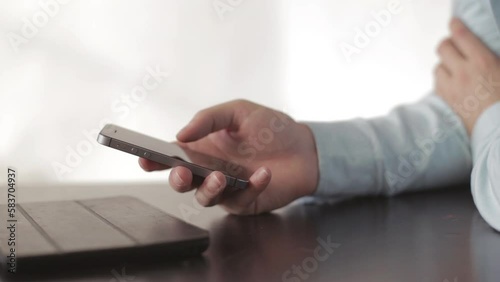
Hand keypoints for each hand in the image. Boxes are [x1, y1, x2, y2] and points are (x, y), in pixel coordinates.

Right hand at [139, 100, 318, 214]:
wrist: (305, 146)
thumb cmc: (270, 127)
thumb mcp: (238, 111)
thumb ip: (208, 119)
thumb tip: (180, 135)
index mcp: (203, 149)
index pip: (172, 157)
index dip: (154, 159)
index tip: (143, 157)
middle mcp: (210, 170)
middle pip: (183, 183)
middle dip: (177, 180)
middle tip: (182, 174)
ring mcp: (228, 188)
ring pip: (206, 198)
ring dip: (210, 189)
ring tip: (220, 176)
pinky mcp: (247, 201)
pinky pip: (242, 199)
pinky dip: (251, 187)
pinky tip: (263, 173)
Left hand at [435, 18, 499, 134]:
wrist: (497, 126)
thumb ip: (488, 58)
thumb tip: (477, 52)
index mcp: (482, 62)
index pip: (461, 36)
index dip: (456, 26)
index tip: (454, 23)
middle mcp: (463, 72)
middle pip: (443, 47)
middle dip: (448, 44)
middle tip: (454, 47)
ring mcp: (451, 87)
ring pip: (438, 66)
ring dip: (445, 64)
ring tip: (455, 69)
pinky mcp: (445, 99)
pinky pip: (437, 82)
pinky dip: (442, 79)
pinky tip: (452, 82)